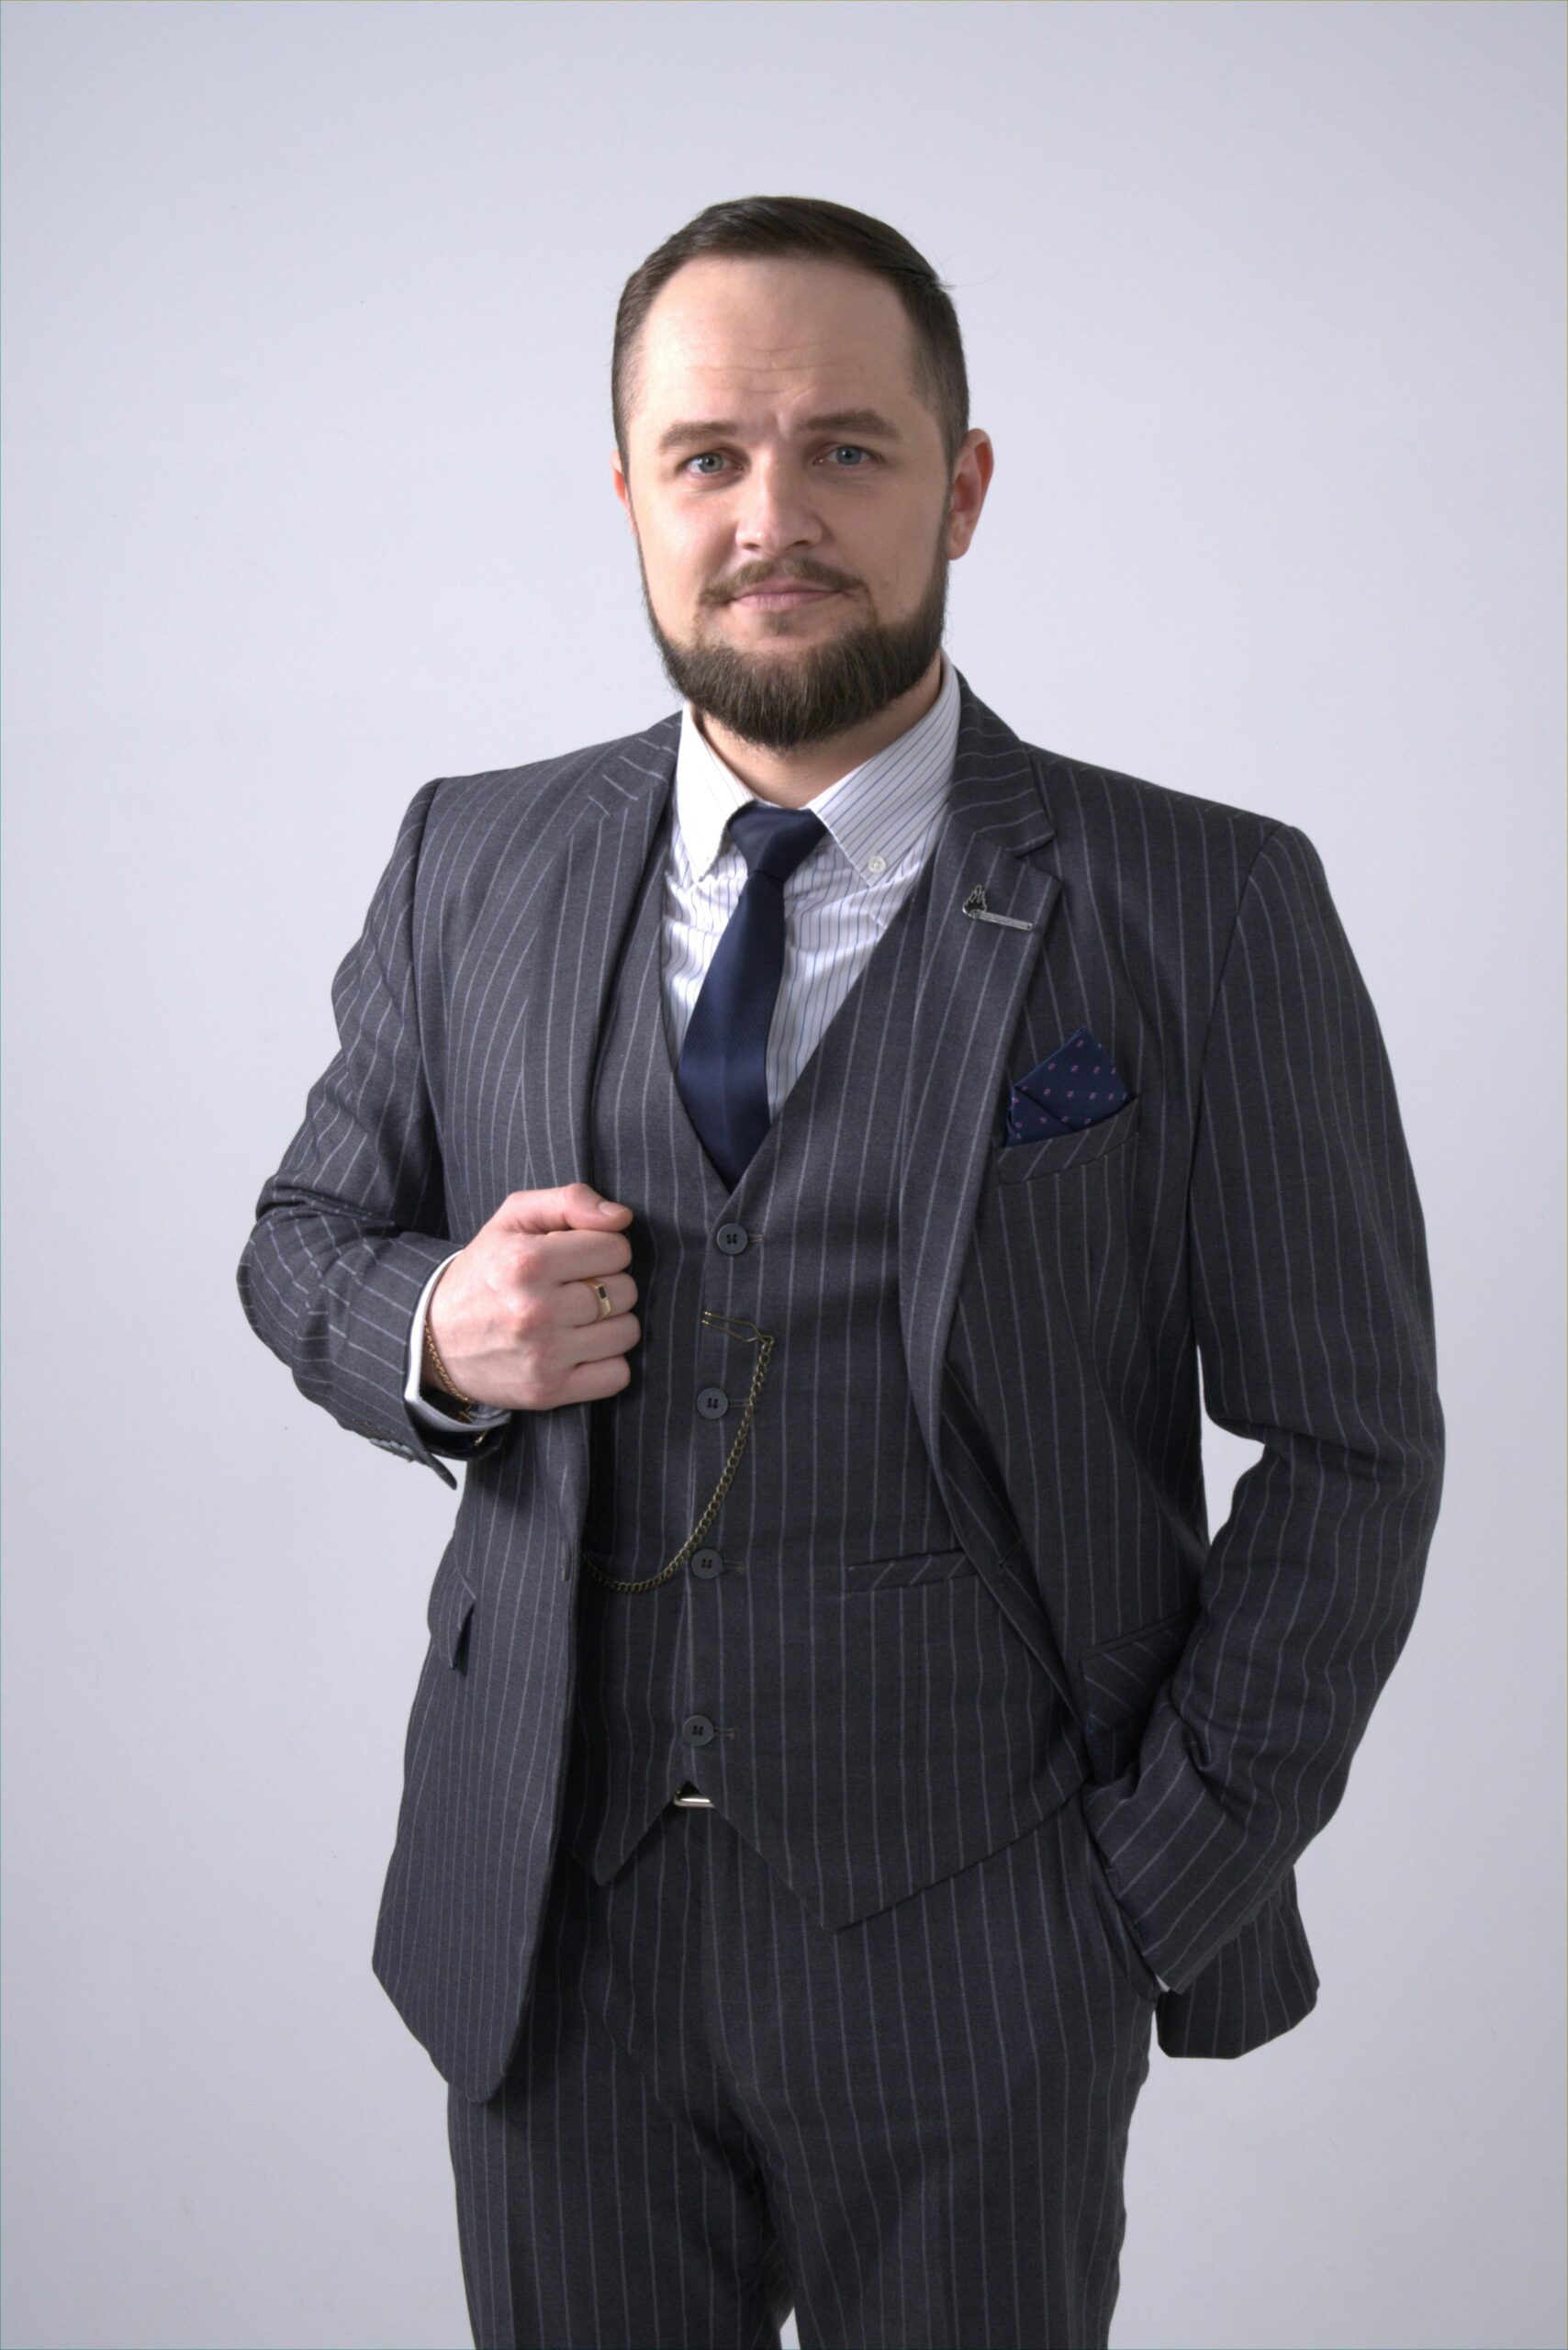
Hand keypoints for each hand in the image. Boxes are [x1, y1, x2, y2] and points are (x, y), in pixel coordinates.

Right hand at [425, 1183, 639, 1411]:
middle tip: (574, 1290)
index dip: (603, 1250)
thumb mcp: (514, 1219)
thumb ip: (570, 1200)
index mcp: (527, 1262)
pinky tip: (579, 1350)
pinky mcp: (548, 1391)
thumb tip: (622, 1217)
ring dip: (610, 1324)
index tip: (578, 1259)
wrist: (434, 1338)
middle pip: (626, 1291)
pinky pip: (617, 1375)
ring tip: (576, 1319)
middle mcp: (535, 1310)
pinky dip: (606, 1364)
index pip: (617, 1249)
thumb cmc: (485, 1271)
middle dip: (608, 1285)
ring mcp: (543, 1355)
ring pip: (627, 1332)